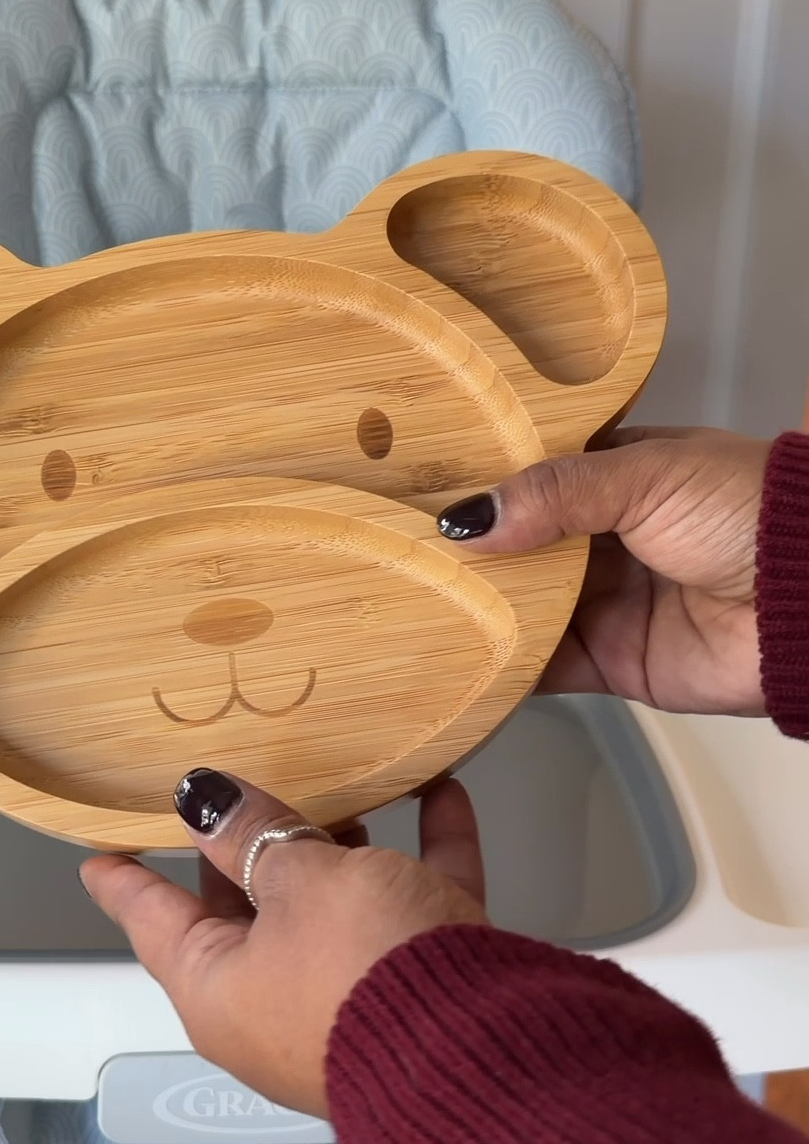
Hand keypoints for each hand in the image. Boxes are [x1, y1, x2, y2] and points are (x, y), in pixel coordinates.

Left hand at [79, 768, 486, 1118]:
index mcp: (219, 989)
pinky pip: (414, 906)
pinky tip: (440, 791)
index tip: (98, 853)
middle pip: (246, 910)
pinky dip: (425, 852)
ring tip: (343, 783)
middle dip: (248, 849)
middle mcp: (277, 1004)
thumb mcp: (298, 883)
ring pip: (335, 908)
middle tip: (237, 789)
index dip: (126, 882)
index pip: (154, 921)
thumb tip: (204, 802)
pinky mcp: (424, 989)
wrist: (485, 1053)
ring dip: (340, 847)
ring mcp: (352, 1001)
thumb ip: (252, 835)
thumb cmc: (361, 969)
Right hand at [438, 426, 768, 715]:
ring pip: (521, 605)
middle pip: (517, 545)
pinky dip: (502, 668)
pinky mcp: (611, 662)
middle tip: (394, 549)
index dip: (478, 481)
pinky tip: (453, 657)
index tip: (411, 485)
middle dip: (467, 549)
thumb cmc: (748, 511)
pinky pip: (543, 668)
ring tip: (409, 601)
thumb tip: (468, 516)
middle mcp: (604, 537)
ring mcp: (605, 601)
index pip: (530, 476)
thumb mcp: (645, 476)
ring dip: (476, 606)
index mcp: (615, 475)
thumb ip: (553, 494)